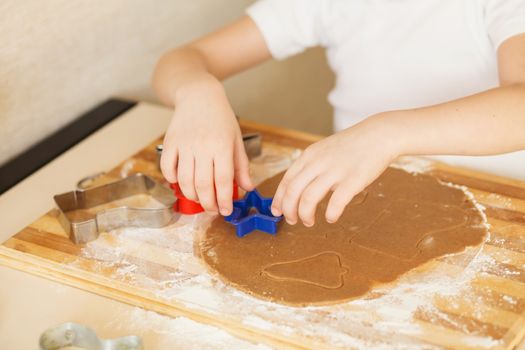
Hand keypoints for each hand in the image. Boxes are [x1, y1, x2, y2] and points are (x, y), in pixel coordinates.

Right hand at [160, 78, 253, 215]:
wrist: (199, 96)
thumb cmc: (221, 118)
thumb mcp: (236, 140)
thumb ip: (241, 166)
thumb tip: (247, 188)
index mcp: (222, 146)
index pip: (223, 180)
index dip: (224, 200)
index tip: (226, 211)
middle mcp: (202, 146)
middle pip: (202, 185)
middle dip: (208, 204)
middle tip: (213, 210)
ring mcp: (184, 145)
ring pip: (184, 180)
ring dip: (191, 195)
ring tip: (200, 199)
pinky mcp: (169, 143)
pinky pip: (167, 168)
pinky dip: (172, 181)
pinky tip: (181, 183)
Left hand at [271, 116, 400, 225]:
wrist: (378, 135)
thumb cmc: (352, 145)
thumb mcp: (323, 150)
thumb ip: (311, 166)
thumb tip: (299, 189)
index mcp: (309, 155)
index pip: (286, 180)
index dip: (279, 199)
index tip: (277, 211)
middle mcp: (318, 162)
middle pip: (293, 191)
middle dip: (289, 210)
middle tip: (292, 220)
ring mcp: (335, 171)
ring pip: (308, 199)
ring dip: (305, 215)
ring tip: (308, 222)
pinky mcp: (352, 180)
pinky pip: (335, 203)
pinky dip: (330, 214)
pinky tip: (331, 218)